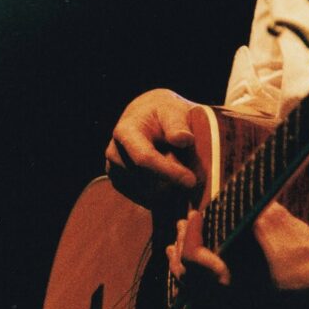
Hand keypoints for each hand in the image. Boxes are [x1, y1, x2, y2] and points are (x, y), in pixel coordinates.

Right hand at [105, 88, 204, 203]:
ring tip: (178, 166)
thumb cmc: (163, 113)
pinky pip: (145, 198)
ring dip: (168, 187)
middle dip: (173, 180)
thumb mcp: (174, 110)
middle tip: (193, 172)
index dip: (169, 172)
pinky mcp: (120, 183)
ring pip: (147, 193)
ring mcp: (115, 170)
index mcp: (125, 131)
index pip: (144, 158)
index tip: (191, 181)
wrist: (147, 116)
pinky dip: (162, 193)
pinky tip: (170, 177)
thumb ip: (178, 124)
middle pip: (147, 179)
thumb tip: (183, 139)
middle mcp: (115, 153)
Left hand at [166, 203, 308, 293]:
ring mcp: (237, 307)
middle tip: (180, 226)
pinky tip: (208, 261)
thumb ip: (243, 208)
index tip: (195, 213)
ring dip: (185, 267)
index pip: (192, 258)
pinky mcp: (247, 307)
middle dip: (178, 251)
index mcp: (230, 280)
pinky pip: (212, 296)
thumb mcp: (272, 220)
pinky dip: (202, 278)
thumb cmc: (302, 250)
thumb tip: (224, 197)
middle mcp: (228, 299)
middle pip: (186, 280)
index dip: (189, 233)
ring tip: (178, 248)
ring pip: (196, 292)